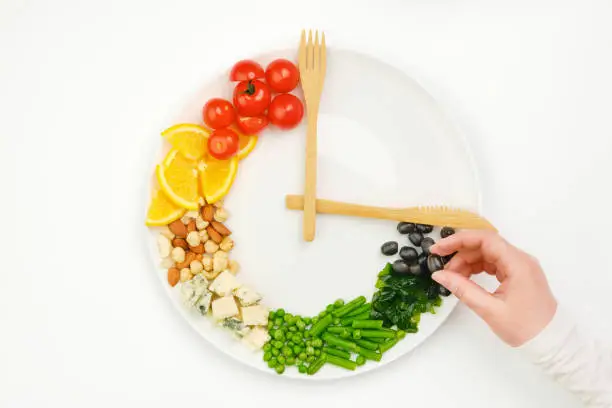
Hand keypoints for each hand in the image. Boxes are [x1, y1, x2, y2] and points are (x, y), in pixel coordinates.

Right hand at [430, 230, 556, 346]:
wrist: (551, 342)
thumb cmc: (524, 328)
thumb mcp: (490, 310)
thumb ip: (463, 289)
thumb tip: (438, 275)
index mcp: (518, 263)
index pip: (484, 239)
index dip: (458, 240)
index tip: (438, 250)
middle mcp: (520, 259)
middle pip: (484, 244)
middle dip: (460, 254)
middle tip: (443, 270)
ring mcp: (520, 266)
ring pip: (487, 253)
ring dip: (467, 262)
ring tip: (453, 278)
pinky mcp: (518, 274)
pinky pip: (493, 263)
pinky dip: (477, 268)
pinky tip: (465, 279)